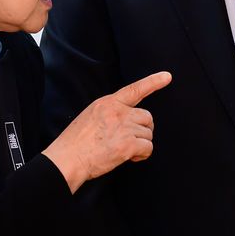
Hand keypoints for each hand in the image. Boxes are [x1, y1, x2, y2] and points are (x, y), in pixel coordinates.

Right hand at [43, 71, 171, 190]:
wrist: (68, 159)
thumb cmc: (76, 143)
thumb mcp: (91, 116)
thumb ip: (110, 112)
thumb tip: (127, 118)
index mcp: (107, 103)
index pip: (134, 89)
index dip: (153, 82)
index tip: (167, 76)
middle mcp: (118, 112)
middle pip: (147, 117)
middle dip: (143, 129)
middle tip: (130, 139)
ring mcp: (124, 127)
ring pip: (148, 134)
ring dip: (140, 144)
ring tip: (123, 149)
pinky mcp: (128, 144)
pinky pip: (148, 148)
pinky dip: (142, 155)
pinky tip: (130, 158)